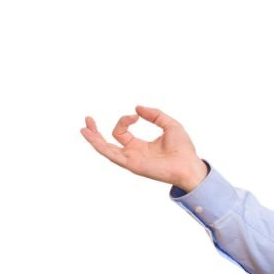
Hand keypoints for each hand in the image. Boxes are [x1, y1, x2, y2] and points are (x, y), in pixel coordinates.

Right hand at [80, 106, 208, 191]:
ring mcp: (130, 160)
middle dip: (96, 131)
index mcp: (140, 146)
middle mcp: (132, 153)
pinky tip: (91, 136)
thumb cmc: (183, 149)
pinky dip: (99, 145)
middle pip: (109, 142)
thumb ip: (154, 115)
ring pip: (105, 149)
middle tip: (88, 118)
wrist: (189, 164)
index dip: (125, 120)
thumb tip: (137, 108)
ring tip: (84, 127)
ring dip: (93, 138)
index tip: (137, 115)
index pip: (122, 132)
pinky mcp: (131, 164)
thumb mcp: (169, 125)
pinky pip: (111, 154)